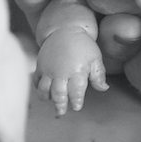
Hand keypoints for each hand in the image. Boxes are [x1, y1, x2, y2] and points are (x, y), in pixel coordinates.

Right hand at [33, 0, 107, 115]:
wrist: (66, 29)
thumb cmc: (83, 45)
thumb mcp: (95, 58)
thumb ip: (99, 75)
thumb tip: (104, 89)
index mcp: (77, 71)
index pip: (76, 92)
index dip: (76, 101)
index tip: (77, 107)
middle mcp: (61, 72)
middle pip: (59, 94)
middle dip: (61, 105)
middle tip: (62, 112)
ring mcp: (49, 69)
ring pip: (44, 89)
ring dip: (47, 98)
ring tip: (51, 102)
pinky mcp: (40, 66)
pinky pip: (36, 80)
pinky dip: (38, 87)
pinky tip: (44, 91)